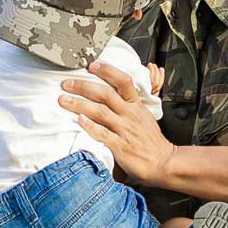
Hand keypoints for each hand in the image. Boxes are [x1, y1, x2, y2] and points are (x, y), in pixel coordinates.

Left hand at [57, 61, 176, 186]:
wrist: (164, 162)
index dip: (108, 71)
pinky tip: (78, 121)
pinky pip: (102, 134)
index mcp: (137, 107)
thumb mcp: (144, 118)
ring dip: (79, 104)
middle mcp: (130, 115)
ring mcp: (125, 130)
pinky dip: (89, 126)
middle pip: (106, 94)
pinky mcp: (120, 146)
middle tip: (66, 83)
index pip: (124, 82)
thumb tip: (111, 98)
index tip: (92, 65)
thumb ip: (129, 107)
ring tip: (63, 100)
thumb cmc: (152, 142)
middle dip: (84, 86)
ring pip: (100, 112)